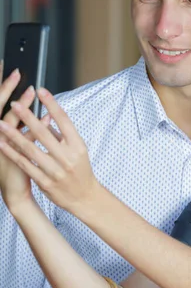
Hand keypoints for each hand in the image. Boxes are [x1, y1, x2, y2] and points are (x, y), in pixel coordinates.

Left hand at [0, 87, 97, 213]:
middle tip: (15, 103)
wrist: (84, 197)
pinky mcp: (45, 182)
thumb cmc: (80, 170)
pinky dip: (12, 154)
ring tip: (1, 123)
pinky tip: (2, 144)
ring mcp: (56, 170)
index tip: (41, 90)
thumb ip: (62, 135)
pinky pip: (25, 165)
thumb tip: (46, 118)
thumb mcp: (78, 150)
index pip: (64, 120)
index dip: (51, 104)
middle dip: (27, 116)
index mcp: (77, 145)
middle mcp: (67, 157)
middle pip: (44, 133)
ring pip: (31, 149)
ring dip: (14, 134)